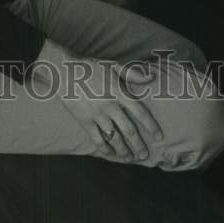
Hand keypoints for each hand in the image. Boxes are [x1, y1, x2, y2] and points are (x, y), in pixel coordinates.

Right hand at [35, 41, 161, 160]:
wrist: (64, 70)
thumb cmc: (90, 66)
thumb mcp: (112, 65)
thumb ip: (132, 73)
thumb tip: (151, 78)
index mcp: (119, 92)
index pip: (140, 113)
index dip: (151, 126)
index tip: (159, 137)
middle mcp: (111, 106)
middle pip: (129, 130)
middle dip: (139, 145)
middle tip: (144, 155)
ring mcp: (97, 115)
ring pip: (115, 138)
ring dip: (124, 150)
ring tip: (130, 158)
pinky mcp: (85, 121)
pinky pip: (97, 140)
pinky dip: (105, 149)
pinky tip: (111, 155)